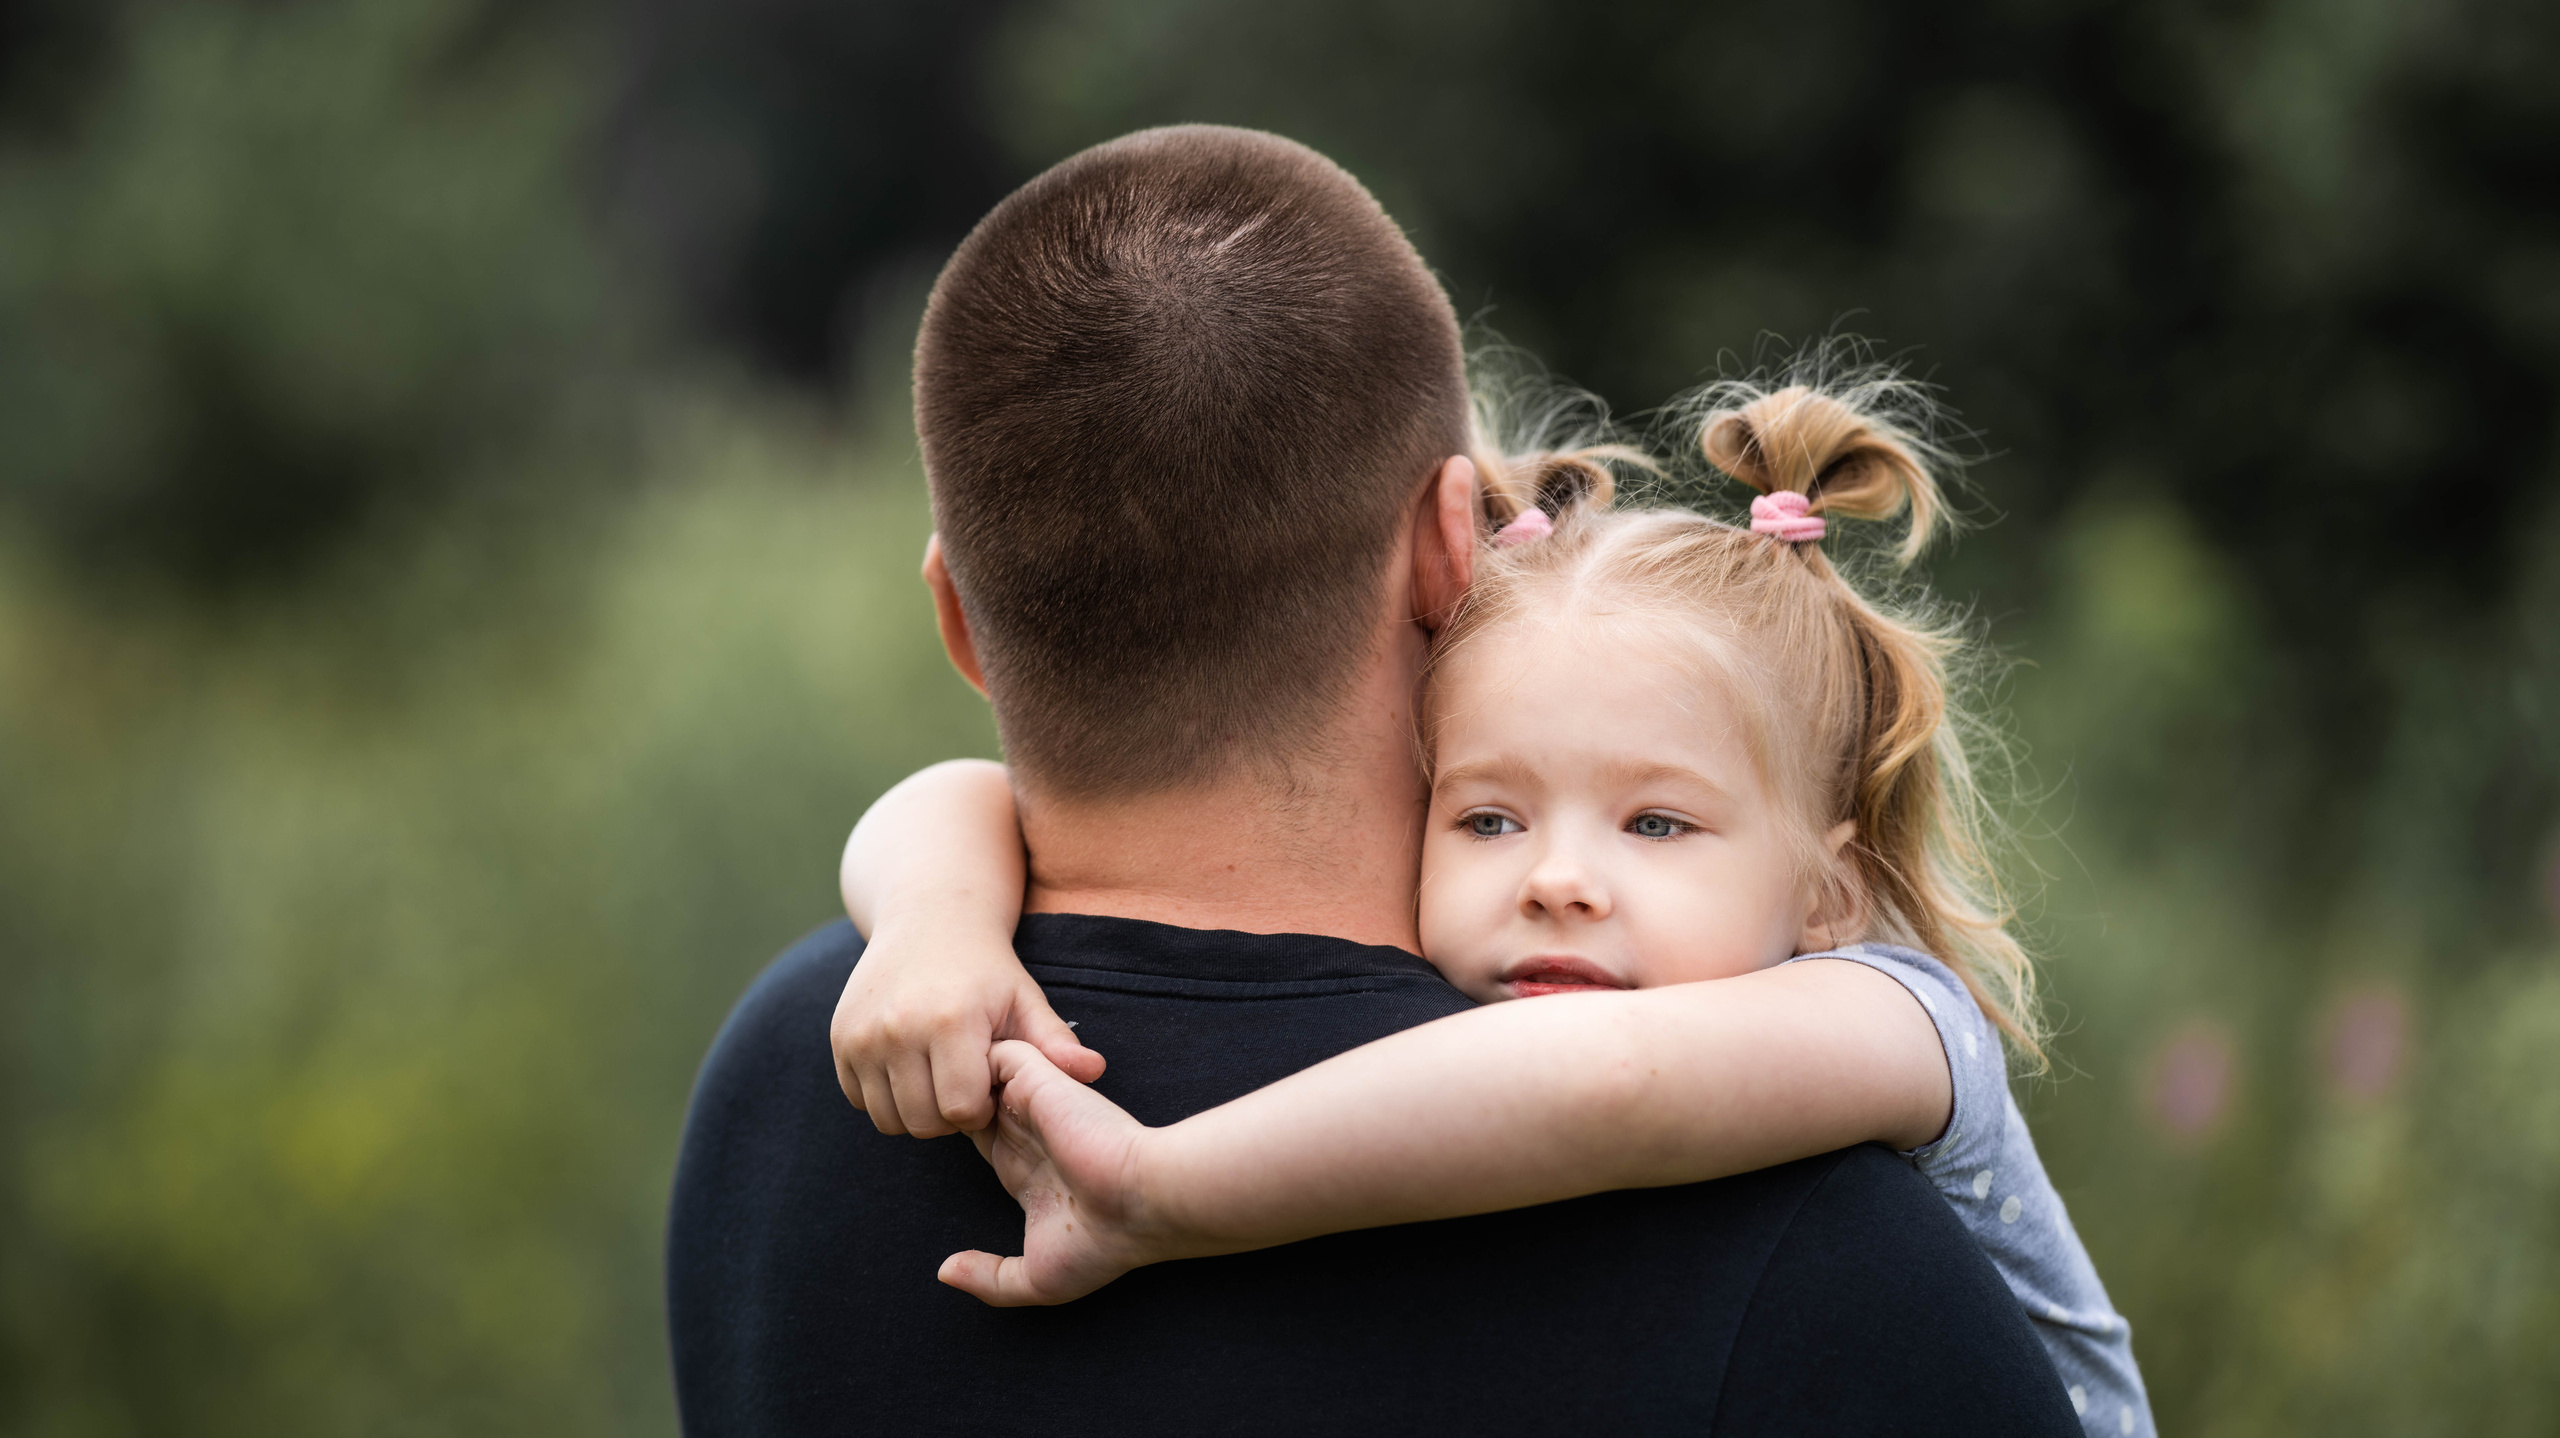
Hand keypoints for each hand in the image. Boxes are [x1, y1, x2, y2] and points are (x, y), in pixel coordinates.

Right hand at [831, 923, 1104, 1137]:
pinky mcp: (839, 1038)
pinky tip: (910, 1065)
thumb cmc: (986, 967)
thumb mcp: (1025, 998)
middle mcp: (896, 1029)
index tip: (989, 1081)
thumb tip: (1096, 1071)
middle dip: (950, 1114)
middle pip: (923, 1122)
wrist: (928, 916)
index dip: (981, 1107)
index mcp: (949, 1021)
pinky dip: (885, 1094)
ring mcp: (861, 1035)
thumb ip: (1055, 1042)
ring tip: (939, 1074)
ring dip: (916, 1109)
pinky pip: (860, 1100)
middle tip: (965, 1080)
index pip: (961, 1111)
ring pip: (888, 1119)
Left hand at [939, 1041, 1174, 1305]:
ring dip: (953, 1079)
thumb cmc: (1102, 1243)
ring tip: (934, 1098)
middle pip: (970, 1099)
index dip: (950, 1135)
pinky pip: (995, 1052)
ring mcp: (1032, 1105)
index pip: (976, 1138)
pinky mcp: (1038, 1080)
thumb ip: (989, 1280)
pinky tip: (957, 1090)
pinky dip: (972, 1062)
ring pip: (978, 1070)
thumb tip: (946, 1271)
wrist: (1139, 1203)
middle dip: (943, 1102)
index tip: (931, 1141)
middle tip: (922, 1111)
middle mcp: (1027, 1134)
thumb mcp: (1038, 1279)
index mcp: (1026, 1171)